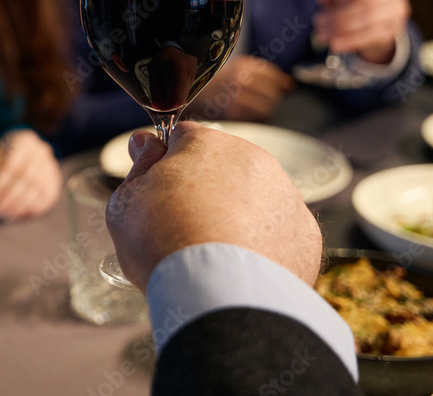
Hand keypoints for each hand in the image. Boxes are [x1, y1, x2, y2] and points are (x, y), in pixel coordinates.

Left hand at [0, 129, 60, 219]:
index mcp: (25, 141)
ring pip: (36, 190)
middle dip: (8, 197)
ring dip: (18, 205)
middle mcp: (42, 152)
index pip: (12, 165)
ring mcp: (51, 167)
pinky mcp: (55, 182)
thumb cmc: (7, 154)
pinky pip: (46, 199)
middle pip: (25, 179)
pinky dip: (31, 208)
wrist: (26, 153)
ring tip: (3, 213)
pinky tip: (17, 213)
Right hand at [105, 123, 322, 291]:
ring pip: (254, 198)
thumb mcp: (127, 201)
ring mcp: (285, 195)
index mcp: (207, 143)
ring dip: (235, 216)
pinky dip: (261, 246)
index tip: (154, 187)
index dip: (164, 162)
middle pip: (221, 167)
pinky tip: (239, 269)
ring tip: (211, 255)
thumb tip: (146, 143)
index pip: (181, 137)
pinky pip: (277, 233)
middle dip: (203, 189)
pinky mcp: (305, 234)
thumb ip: (140, 166)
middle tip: (180, 228)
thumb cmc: (164, 243)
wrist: (219, 296)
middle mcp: (253, 160)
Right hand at [186, 55, 294, 121]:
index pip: (272, 74)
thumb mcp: (234, 70)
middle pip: (273, 92)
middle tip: (257, 101)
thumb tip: (290, 84)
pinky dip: (253, 118)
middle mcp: (240, 78)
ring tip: (248, 109)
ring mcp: (236, 95)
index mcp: (242, 64)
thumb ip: (261, 74)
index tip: (284, 87)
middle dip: (270, 98)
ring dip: (262, 109)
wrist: (182, 97)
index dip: (280, 82)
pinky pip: (256, 117)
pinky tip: (241, 115)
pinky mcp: (232, 112)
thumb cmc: (211, 86)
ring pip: (267, 106)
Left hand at [314, 0, 410, 63]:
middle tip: (318, 21)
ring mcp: (398, 11)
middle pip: (367, 5)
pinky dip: (350, 41)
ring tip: (321, 34)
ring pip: (368, 22)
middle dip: (339, 16)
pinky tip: (335, 44)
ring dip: (341, 30)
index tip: (335, 0)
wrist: (377, 17)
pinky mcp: (394, 30)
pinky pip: (371, 37)